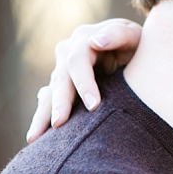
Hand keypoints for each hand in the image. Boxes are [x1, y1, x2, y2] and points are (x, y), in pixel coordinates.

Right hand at [26, 19, 141, 142]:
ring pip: (49, 94)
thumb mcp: (132, 35)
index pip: (77, 62)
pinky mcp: (63, 88)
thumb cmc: (137, 44)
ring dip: (43, 116)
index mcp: (83, 40)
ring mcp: (63, 72)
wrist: (134, 52)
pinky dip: (43, 120)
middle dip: (60, 103)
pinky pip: (50, 105)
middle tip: (60, 124)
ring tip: (35, 138)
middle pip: (60, 80)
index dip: (84, 83)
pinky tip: (37, 137)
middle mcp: (68, 55)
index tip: (94, 106)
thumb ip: (117, 35)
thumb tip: (95, 42)